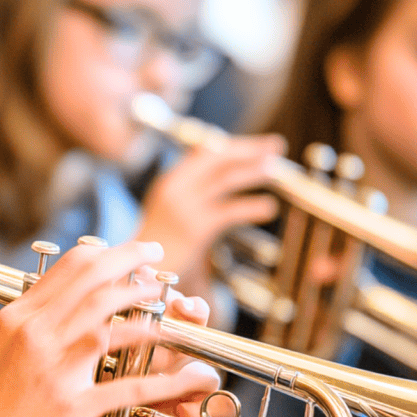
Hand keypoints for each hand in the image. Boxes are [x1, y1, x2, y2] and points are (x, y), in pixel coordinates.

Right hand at [0, 240, 216, 416]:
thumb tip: (56, 308)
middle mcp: (32, 335)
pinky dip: (166, 381)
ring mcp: (51, 369)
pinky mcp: (69, 407)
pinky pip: (129, 386)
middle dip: (133, 261)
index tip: (129, 254)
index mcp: (15, 320)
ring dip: (149, 309)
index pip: (68, 268)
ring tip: (172, 304)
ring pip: (110, 321)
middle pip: (94, 281)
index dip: (107, 254)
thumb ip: (27, 330)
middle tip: (157, 255)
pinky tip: (189, 376)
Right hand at [137, 134, 284, 300]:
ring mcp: (184, 206)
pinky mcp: (195, 228)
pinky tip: (268, 208)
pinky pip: (230, 211)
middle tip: (276, 145)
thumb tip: (218, 169)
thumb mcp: (170, 207)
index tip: (257, 144)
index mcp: (170, 180)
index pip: (204, 151)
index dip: (233, 145)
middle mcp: (175, 187)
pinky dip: (252, 207)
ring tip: (276, 169)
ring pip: (225, 179)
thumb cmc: (160, 242)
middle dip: (249, 149)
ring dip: (254, 171)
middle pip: (217, 158)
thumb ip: (192, 188)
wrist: (139, 271)